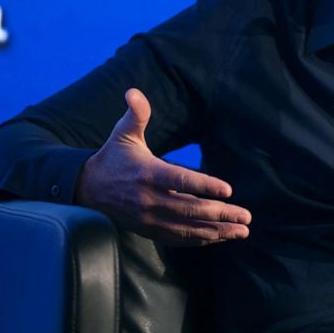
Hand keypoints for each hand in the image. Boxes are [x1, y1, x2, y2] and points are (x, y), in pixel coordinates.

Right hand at [75, 88, 251, 246]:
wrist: (86, 188)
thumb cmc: (112, 157)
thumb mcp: (123, 134)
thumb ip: (136, 114)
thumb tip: (134, 92)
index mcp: (148, 174)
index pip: (180, 181)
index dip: (205, 186)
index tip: (229, 190)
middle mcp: (149, 199)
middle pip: (190, 210)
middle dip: (221, 214)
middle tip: (246, 216)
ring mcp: (148, 218)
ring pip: (187, 229)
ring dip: (217, 231)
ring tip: (242, 231)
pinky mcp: (148, 230)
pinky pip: (177, 239)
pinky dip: (200, 240)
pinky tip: (220, 237)